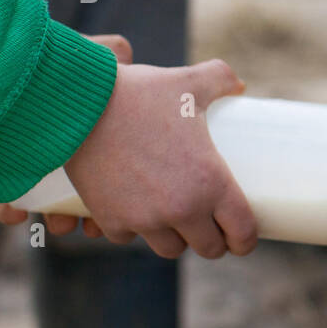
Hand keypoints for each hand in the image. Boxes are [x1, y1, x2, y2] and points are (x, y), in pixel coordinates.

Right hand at [0, 37, 257, 259]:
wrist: (80, 103)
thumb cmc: (140, 92)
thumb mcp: (189, 81)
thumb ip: (220, 78)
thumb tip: (239, 86)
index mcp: (211, 182)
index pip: (242, 232)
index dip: (246, 238)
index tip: (243, 237)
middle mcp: (182, 209)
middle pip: (208, 248)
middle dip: (212, 240)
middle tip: (210, 225)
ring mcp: (145, 219)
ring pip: (170, 248)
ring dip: (175, 237)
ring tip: (176, 220)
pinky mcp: (111, 220)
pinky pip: (129, 237)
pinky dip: (133, 228)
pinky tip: (138, 212)